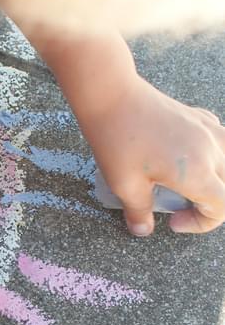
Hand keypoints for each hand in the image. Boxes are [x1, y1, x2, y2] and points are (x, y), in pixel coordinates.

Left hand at [83, 75, 224, 234]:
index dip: (202, 223)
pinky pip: (219, 139)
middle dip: (210, 204)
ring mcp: (206, 129)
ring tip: (190, 184)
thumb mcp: (124, 185)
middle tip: (180, 207)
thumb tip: (143, 230)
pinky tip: (187, 156)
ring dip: (217, 178)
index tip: (172, 221)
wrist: (111, 95)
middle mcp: (210, 149)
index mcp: (197, 173)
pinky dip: (212, 153)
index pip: (222, 207)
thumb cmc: (117, 140)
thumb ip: (139, 212)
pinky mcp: (197, 116)